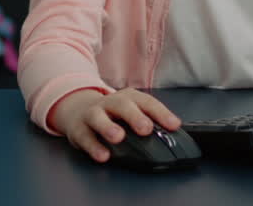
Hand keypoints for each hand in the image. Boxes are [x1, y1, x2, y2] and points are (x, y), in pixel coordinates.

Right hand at [49, 87, 181, 162]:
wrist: (78, 109)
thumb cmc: (113, 114)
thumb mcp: (131, 111)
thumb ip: (149, 121)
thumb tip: (172, 134)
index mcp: (129, 98)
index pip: (147, 102)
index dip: (161, 113)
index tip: (174, 125)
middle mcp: (111, 103)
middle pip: (123, 105)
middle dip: (134, 116)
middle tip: (145, 128)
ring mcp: (93, 114)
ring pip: (98, 117)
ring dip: (108, 127)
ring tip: (118, 137)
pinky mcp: (78, 128)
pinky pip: (85, 137)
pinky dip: (93, 146)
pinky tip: (103, 155)